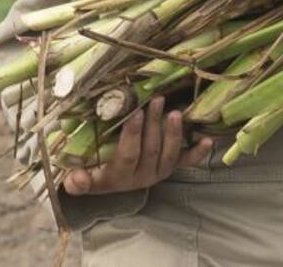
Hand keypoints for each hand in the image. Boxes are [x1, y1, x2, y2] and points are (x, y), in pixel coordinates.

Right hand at [61, 96, 212, 195]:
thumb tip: (75, 179)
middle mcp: (142, 177)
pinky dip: (198, 153)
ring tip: (175, 113)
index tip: (134, 113)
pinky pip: (186, 162)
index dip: (132, 136)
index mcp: (120, 176)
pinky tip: (207, 140)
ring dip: (174, 134)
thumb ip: (77, 181)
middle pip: (151, 150)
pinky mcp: (170, 168)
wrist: (111, 182)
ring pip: (170, 155)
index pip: (128, 155)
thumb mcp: (81, 178)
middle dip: (153, 125)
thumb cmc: (94, 171)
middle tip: (156, 100)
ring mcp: (159, 172)